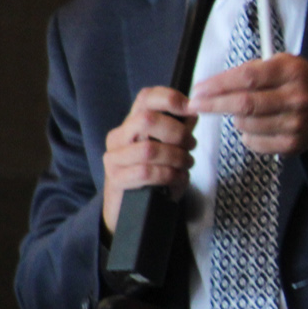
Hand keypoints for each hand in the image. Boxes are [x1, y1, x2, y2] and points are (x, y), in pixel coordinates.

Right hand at [102, 86, 196, 233]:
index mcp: (131, 123)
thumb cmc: (154, 176)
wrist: (131, 211)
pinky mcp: (116, 180)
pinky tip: (178, 179)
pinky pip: (145, 173)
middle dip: (176, 132)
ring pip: (149, 149)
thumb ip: (179, 130)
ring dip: (176, 157)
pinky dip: (168, 175)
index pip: (145, 97)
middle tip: (191, 145)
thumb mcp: (168, 149)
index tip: (190, 108)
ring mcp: (114, 159)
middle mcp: (118, 137)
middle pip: (146, 120)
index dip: (170, 98)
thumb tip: (193, 111)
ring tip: (186, 164)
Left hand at [188, 54, 307, 154]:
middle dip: (214, 105)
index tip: (199, 89)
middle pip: (245, 104)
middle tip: (195, 105)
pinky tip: (253, 126)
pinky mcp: (292, 145)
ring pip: (246, 125)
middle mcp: (296, 98)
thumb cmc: (295, 81)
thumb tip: (212, 86)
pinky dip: (246, 135)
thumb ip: (250, 71)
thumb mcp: (280, 63)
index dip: (219, 84)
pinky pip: (254, 143)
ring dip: (234, 118)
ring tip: (242, 111)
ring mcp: (296, 124)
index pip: (247, 78)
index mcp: (291, 72)